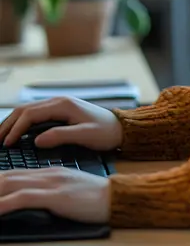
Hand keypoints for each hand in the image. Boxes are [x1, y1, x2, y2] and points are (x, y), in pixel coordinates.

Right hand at [0, 97, 123, 150]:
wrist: (121, 127)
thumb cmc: (105, 132)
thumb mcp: (85, 135)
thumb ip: (61, 136)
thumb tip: (37, 141)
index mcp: (63, 105)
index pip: (30, 114)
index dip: (16, 129)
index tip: (6, 144)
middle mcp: (58, 101)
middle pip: (24, 109)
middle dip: (8, 124)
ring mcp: (59, 105)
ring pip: (28, 110)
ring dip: (12, 122)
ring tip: (1, 137)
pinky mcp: (60, 111)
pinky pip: (35, 114)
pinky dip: (21, 122)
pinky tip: (16, 132)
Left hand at [0, 168, 108, 222]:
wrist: (115, 196)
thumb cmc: (94, 197)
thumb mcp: (69, 190)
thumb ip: (50, 190)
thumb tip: (31, 198)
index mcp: (49, 171)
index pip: (13, 173)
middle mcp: (46, 173)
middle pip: (7, 176)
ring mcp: (50, 182)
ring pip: (10, 184)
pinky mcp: (55, 195)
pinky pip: (23, 198)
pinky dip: (4, 204)